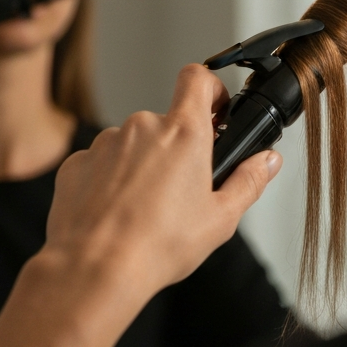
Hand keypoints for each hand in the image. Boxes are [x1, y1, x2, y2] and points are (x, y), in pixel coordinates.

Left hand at [42, 63, 282, 301]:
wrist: (95, 268)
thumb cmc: (157, 245)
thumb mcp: (221, 218)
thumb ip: (249, 181)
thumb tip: (268, 161)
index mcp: (183, 133)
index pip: (197, 78)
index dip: (210, 88)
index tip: (215, 111)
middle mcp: (143, 127)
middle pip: (166, 122)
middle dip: (176, 148)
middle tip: (180, 189)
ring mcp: (106, 142)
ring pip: (133, 144)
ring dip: (142, 166)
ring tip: (145, 210)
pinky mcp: (78, 162)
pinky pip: (101, 163)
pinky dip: (110, 181)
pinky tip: (117, 213)